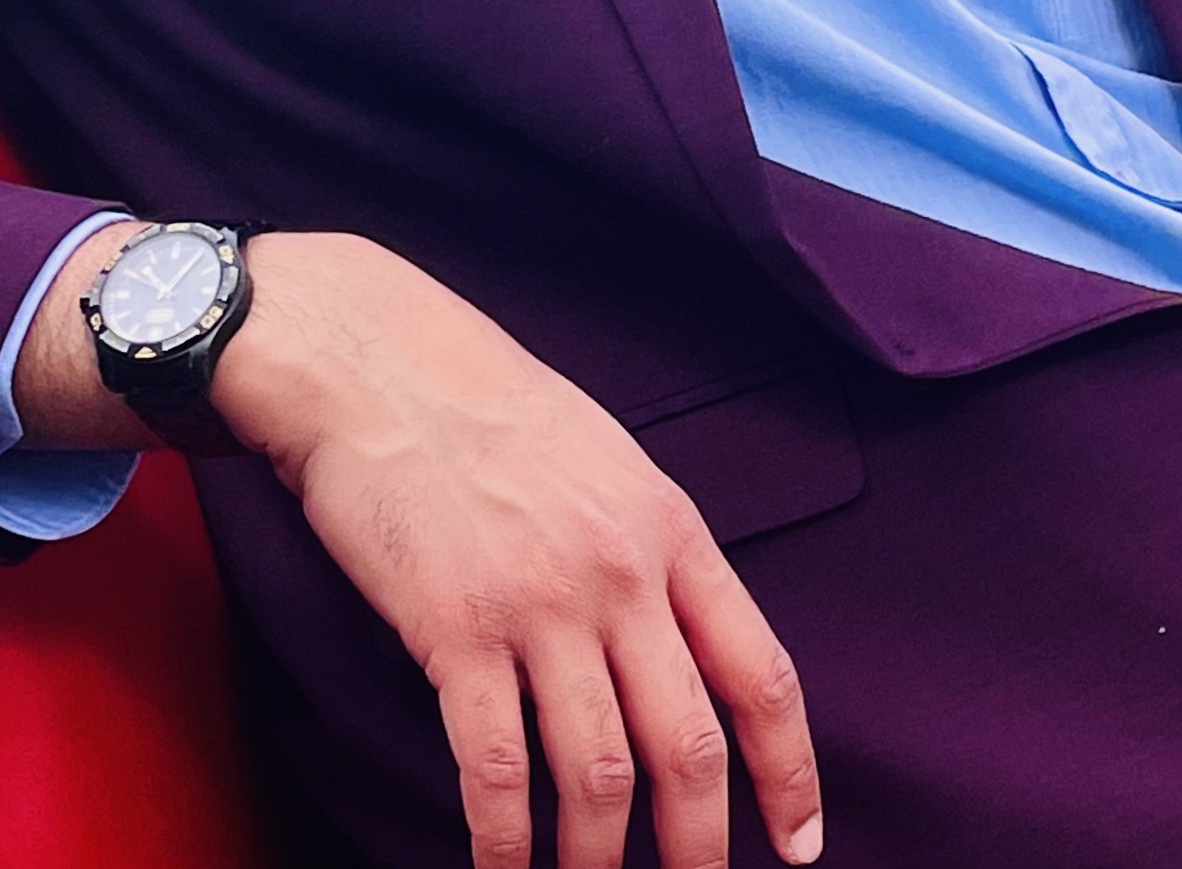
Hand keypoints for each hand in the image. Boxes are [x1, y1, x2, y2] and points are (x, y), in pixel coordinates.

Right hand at [209, 232, 822, 868]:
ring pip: (597, 775)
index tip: (800, 843)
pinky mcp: (455, 629)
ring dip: (598, 862)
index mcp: (671, 529)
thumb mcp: (609, 461)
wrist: (381, 364)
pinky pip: (494, 769)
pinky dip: (503, 843)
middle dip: (699, 846)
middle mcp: (619, 573)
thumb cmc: (492, 407)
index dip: (789, 773)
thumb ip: (651, 552)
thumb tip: (681, 647)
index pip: (759, 673)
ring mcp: (539, 603)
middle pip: (686, 744)